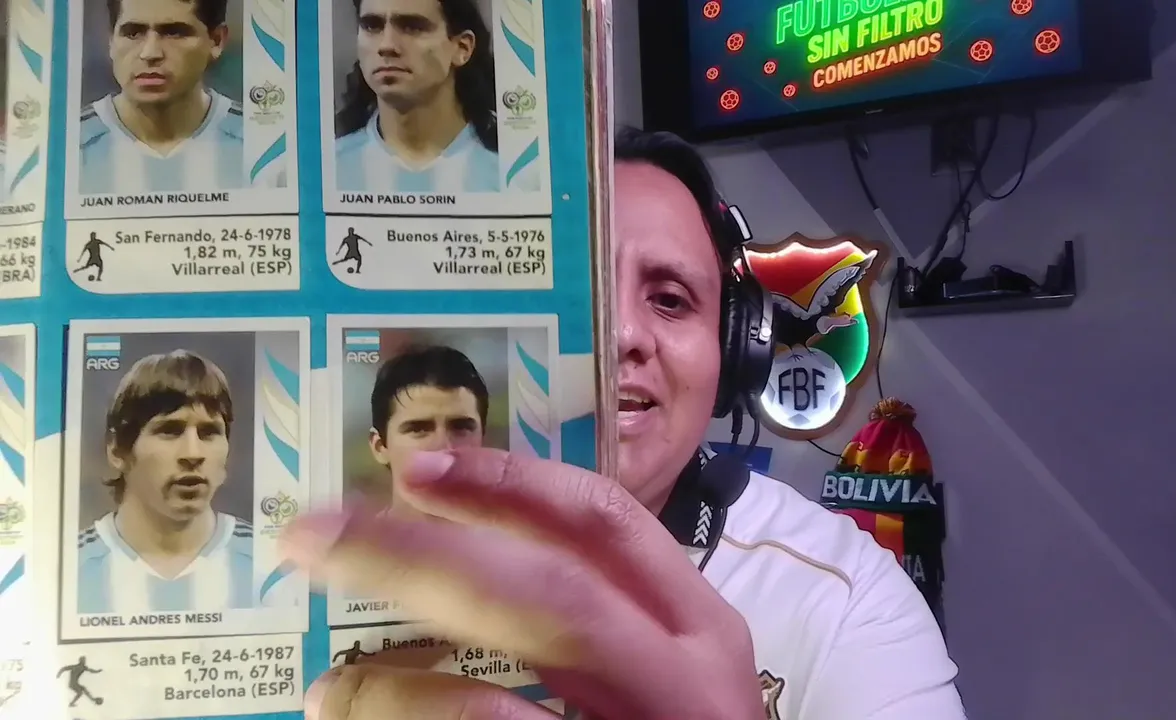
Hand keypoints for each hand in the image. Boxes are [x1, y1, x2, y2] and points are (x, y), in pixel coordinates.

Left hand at [283, 449, 764, 719]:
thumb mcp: (651, 670)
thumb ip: (582, 623)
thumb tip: (445, 570)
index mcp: (695, 627)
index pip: (606, 524)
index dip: (510, 486)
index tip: (419, 467)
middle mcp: (681, 681)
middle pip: (547, 595)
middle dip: (423, 558)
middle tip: (318, 534)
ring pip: (492, 709)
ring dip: (391, 691)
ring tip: (330, 689)